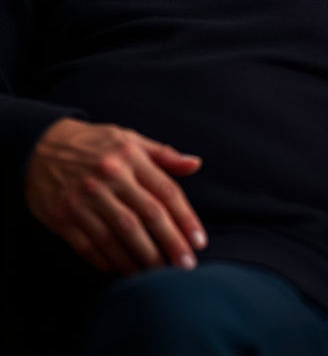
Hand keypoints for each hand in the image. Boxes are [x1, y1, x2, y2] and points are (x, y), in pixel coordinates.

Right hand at [24, 117, 206, 275]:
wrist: (41, 147)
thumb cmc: (96, 144)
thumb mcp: (130, 139)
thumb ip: (163, 154)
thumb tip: (195, 164)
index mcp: (129, 156)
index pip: (165, 191)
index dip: (185, 218)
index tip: (200, 242)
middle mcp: (109, 177)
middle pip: (147, 216)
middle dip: (171, 243)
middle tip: (187, 267)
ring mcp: (85, 199)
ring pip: (120, 235)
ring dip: (143, 258)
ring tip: (160, 275)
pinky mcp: (63, 218)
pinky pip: (91, 247)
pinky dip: (110, 262)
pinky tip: (126, 271)